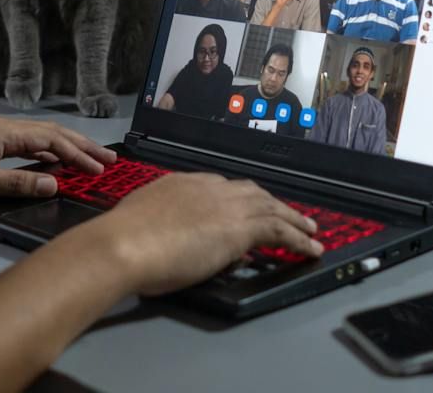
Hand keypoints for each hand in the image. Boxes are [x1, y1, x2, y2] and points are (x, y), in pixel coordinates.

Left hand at [0, 117, 115, 198]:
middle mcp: (6, 128)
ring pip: (42, 137)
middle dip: (83, 146)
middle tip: (109, 160)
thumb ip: (19, 183)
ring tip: (90, 158)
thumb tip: (56, 184)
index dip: (79, 156)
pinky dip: (48, 151)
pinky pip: (28, 143)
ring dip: (68, 147)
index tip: (101, 170)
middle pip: (54, 134)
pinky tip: (53, 162)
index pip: (53, 142)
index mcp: (7, 132)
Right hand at [75, 173, 320, 295]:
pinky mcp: (241, 227)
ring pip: (271, 207)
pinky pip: (280, 230)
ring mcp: (226, 204)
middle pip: (251, 192)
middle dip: (271, 203)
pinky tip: (310, 248)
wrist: (125, 244)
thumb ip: (165, 226)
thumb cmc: (123, 240)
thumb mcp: (145, 223)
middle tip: (288, 214)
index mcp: (182, 184)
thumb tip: (180, 240)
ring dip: (293, 219)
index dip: (238, 199)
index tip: (247, 209)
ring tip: (310, 231)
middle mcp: (208, 187)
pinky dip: (298, 238)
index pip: (220, 187)